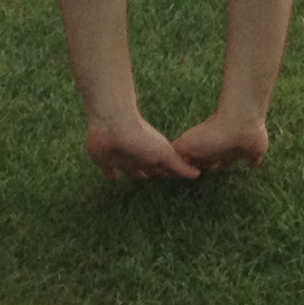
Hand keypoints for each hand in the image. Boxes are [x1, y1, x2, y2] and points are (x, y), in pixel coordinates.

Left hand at [83, 109, 200, 182]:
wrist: (114, 126)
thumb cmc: (142, 138)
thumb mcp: (164, 153)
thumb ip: (178, 165)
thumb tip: (198, 175)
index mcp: (152, 155)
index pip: (162, 166)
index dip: (167, 171)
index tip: (172, 176)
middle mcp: (139, 156)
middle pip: (146, 167)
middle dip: (150, 171)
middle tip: (155, 178)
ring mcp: (122, 158)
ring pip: (129, 168)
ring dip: (133, 173)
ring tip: (137, 178)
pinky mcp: (106, 161)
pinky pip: (109, 171)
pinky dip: (111, 175)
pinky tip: (114, 178)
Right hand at [172, 110, 270, 172]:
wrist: (239, 123)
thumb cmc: (211, 135)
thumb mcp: (186, 145)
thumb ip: (177, 156)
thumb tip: (169, 170)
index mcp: (203, 148)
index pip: (195, 160)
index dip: (192, 166)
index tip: (187, 173)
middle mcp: (218, 148)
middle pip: (210, 160)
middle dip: (207, 165)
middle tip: (203, 174)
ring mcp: (235, 150)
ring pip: (228, 160)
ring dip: (226, 165)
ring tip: (223, 169)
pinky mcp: (253, 152)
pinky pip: (253, 159)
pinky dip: (252, 162)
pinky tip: (252, 165)